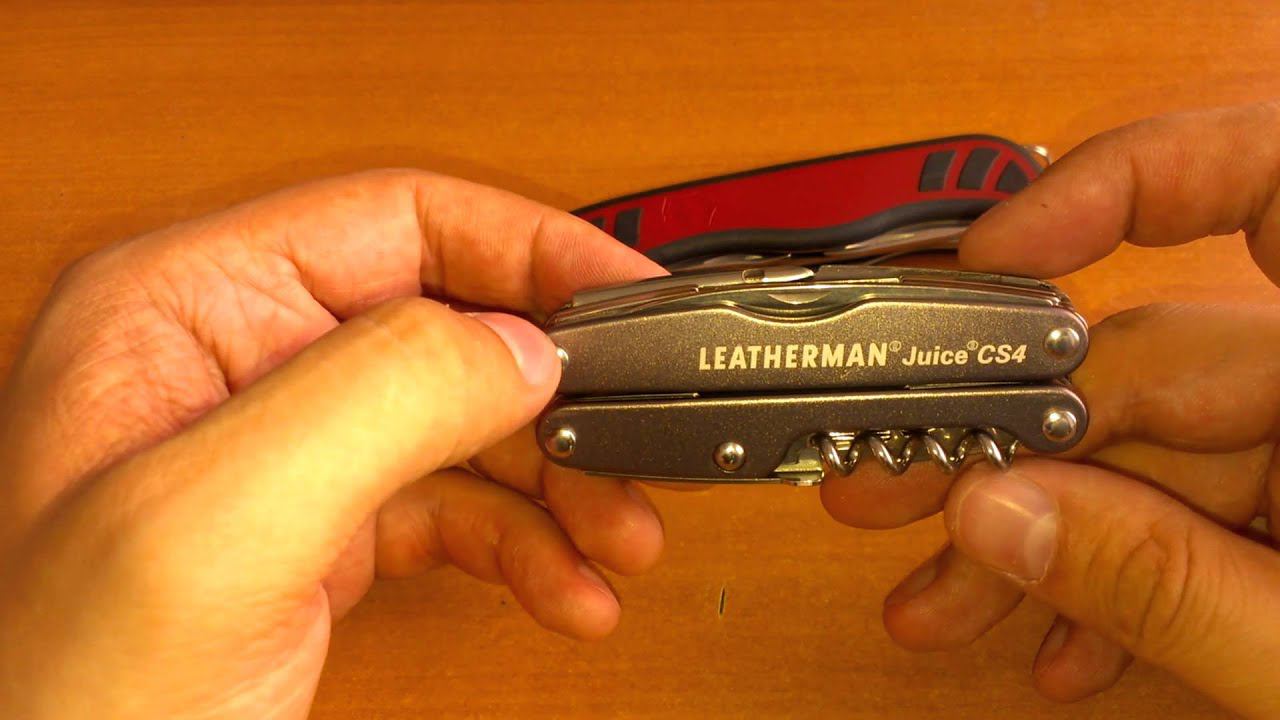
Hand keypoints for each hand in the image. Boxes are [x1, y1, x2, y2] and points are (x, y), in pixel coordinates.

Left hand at [0, 170, 666, 718]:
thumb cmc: (60, 700)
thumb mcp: (212, 531)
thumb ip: (373, 402)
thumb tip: (520, 347)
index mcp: (185, 308)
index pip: (397, 222)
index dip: (526, 249)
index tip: (620, 299)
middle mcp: (242, 365)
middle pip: (452, 326)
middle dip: (557, 394)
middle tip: (631, 446)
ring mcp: (285, 454)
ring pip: (470, 424)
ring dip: (560, 479)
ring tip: (617, 537)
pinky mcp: (321, 536)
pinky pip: (457, 511)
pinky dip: (527, 545)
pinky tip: (565, 585)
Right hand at [821, 102, 1279, 716]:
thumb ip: (1165, 586)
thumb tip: (999, 514)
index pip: (1272, 182)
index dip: (1124, 188)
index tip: (1002, 253)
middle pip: (1157, 363)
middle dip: (1011, 437)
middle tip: (900, 478)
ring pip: (1152, 455)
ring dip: (1037, 531)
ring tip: (941, 596)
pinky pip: (1194, 515)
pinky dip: (1116, 574)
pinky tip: (1054, 639)